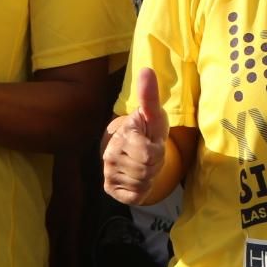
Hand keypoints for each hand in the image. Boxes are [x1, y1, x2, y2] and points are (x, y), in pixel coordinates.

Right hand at [102, 68, 167, 204]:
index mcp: (121, 135)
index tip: (152, 141)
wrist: (133, 150)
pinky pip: (136, 196)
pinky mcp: (111, 189)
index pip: (150, 154)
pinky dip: (142, 189)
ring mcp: (108, 173)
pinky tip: (137, 178)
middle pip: (148, 169)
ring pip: (143, 182)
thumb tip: (146, 70)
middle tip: (150, 154)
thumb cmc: (147, 130)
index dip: (158, 150)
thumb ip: (150, 95)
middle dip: (155, 163)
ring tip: (144, 163)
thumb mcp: (153, 114)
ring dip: (150, 175)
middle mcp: (110, 155)